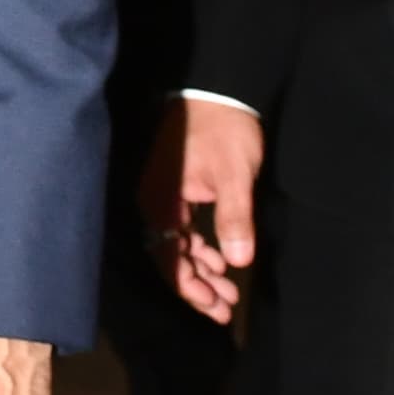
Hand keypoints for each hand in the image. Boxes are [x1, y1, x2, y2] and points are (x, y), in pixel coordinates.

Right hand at [142, 96, 263, 320]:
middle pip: (171, 257)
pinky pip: (181, 229)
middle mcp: (155, 203)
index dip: (191, 288)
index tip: (216, 307)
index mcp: (162, 201)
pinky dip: (200, 247)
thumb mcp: (235, 174)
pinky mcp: (174, 189)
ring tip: (228, 291)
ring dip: (201, 269)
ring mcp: (163, 196)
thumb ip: (234, 218)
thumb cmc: (225, 129)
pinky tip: (220, 260)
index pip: (169, 258)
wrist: (216, 86)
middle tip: (226, 308)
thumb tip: (238, 262)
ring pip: (177, 245)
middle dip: (199, 285)